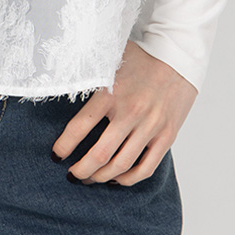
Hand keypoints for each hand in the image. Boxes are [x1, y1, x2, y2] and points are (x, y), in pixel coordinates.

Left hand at [51, 41, 197, 185]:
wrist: (178, 56)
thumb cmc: (140, 57)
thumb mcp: (109, 58)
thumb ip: (88, 73)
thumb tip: (59, 81)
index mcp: (111, 92)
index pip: (80, 127)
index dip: (64, 145)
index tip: (56, 154)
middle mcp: (131, 111)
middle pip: (99, 155)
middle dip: (81, 170)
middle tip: (71, 174)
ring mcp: (151, 126)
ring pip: (121, 165)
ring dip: (102, 177)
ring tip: (91, 178)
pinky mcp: (167, 136)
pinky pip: (146, 167)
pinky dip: (129, 179)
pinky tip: (117, 178)